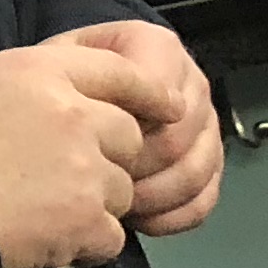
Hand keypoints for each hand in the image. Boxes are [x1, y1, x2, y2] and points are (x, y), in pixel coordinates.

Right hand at [0, 39, 152, 267]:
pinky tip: (50, 236)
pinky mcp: (86, 221)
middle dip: (108, 156)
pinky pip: (113, 235)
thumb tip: (82, 97)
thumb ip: (41, 82)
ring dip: (97, 202)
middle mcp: (73, 114)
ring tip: (47, 207)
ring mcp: (85, 170)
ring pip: (123, 188)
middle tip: (62, 172)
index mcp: (44, 72)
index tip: (166, 108)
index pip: (120, 71)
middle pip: (128, 136)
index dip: (148, 92)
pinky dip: (87, 242)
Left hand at [41, 19, 224, 236]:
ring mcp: (205, 126)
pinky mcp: (209, 166)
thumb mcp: (58, 62)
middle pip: (178, 138)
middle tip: (97, 184)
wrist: (72, 99)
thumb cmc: (59, 81)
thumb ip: (89, 78)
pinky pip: (204, 200)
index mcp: (158, 47)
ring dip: (153, 196)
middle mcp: (191, 83)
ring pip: (196, 172)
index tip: (94, 145)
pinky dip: (172, 216)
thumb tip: (124, 125)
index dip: (127, 127)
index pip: (160, 94)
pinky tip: (140, 220)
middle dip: (135, 167)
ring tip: (114, 205)